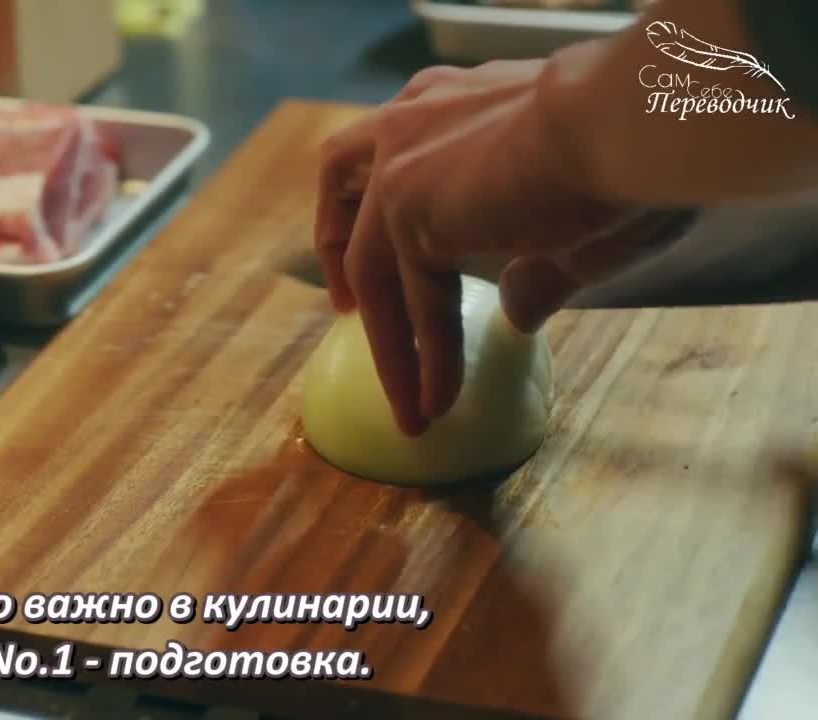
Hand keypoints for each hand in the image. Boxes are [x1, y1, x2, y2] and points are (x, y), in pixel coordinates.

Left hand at [315, 52, 683, 436]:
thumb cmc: (629, 154)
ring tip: (411, 410)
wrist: (627, 124)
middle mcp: (413, 120)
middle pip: (343, 180)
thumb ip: (536, 264)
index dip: (370, 198)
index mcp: (449, 101)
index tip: (378, 246)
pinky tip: (436, 402)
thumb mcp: (576, 218)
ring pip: (372, 267)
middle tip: (344, 309)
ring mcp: (400, 163)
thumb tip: (517, 311)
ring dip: (390, 344)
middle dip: (335, 246)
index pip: (387, 148)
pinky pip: (405, 303)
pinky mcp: (407, 211)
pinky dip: (418, 358)